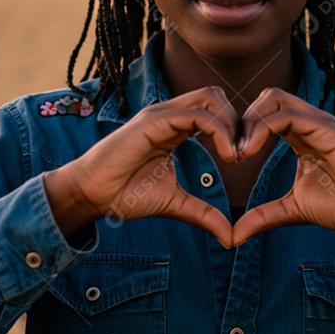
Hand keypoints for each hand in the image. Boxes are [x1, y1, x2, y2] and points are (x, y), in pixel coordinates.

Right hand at [43, 87, 239, 247]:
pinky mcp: (153, 122)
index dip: (235, 129)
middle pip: (216, 95)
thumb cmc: (124, 194)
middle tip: (244, 154)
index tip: (243, 158)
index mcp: (174, 127)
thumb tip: (230, 237)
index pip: (214, 110)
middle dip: (238, 121)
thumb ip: (203, 214)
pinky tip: (226, 155)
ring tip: (236, 155)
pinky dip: (218, 130)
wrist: (91, 196)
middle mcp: (168, 114)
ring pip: (210, 98)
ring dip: (231, 124)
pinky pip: (195, 114)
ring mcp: (160, 114)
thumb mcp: (175, 204)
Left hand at [231, 88, 334, 248]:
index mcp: (302, 134)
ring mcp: (319, 122)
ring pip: (274, 98)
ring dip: (249, 122)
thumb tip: (233, 236)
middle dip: (243, 120)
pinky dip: (262, 129)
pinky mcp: (327, 129)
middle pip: (267, 97)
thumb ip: (263, 216)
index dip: (243, 129)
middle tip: (232, 152)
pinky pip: (287, 116)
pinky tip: (250, 151)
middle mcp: (310, 122)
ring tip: (240, 152)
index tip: (231, 157)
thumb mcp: (292, 210)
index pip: (265, 112)